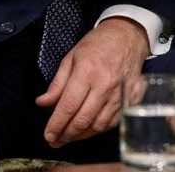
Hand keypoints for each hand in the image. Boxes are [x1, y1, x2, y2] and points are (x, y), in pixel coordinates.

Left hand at [36, 16, 148, 146]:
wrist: (128, 34)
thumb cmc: (98, 43)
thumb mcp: (72, 56)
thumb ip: (57, 83)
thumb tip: (42, 103)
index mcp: (87, 70)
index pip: (68, 106)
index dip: (56, 125)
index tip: (48, 135)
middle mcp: (105, 84)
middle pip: (83, 120)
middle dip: (66, 135)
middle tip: (56, 140)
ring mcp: (120, 92)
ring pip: (98, 125)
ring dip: (82, 135)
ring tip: (71, 135)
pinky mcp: (132, 97)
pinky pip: (113, 122)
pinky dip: (99, 129)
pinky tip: (89, 127)